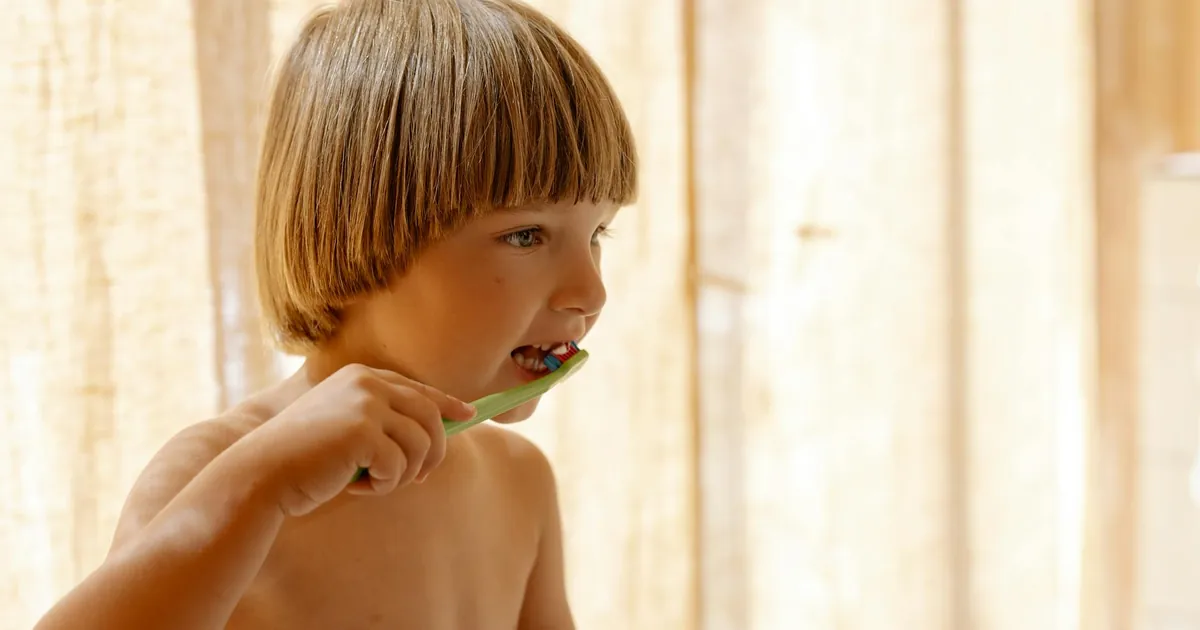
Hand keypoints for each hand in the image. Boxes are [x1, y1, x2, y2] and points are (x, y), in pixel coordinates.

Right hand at [233, 363, 475, 516]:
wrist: (261, 474)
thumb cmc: (303, 459)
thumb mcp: (345, 428)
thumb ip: (383, 422)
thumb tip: (437, 435)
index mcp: (361, 376)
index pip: (418, 388)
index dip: (447, 404)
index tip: (468, 415)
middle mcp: (366, 382)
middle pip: (431, 415)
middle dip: (434, 452)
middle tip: (421, 478)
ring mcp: (366, 404)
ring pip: (420, 444)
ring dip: (404, 474)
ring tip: (374, 483)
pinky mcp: (364, 432)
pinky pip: (400, 466)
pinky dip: (384, 485)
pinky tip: (356, 487)